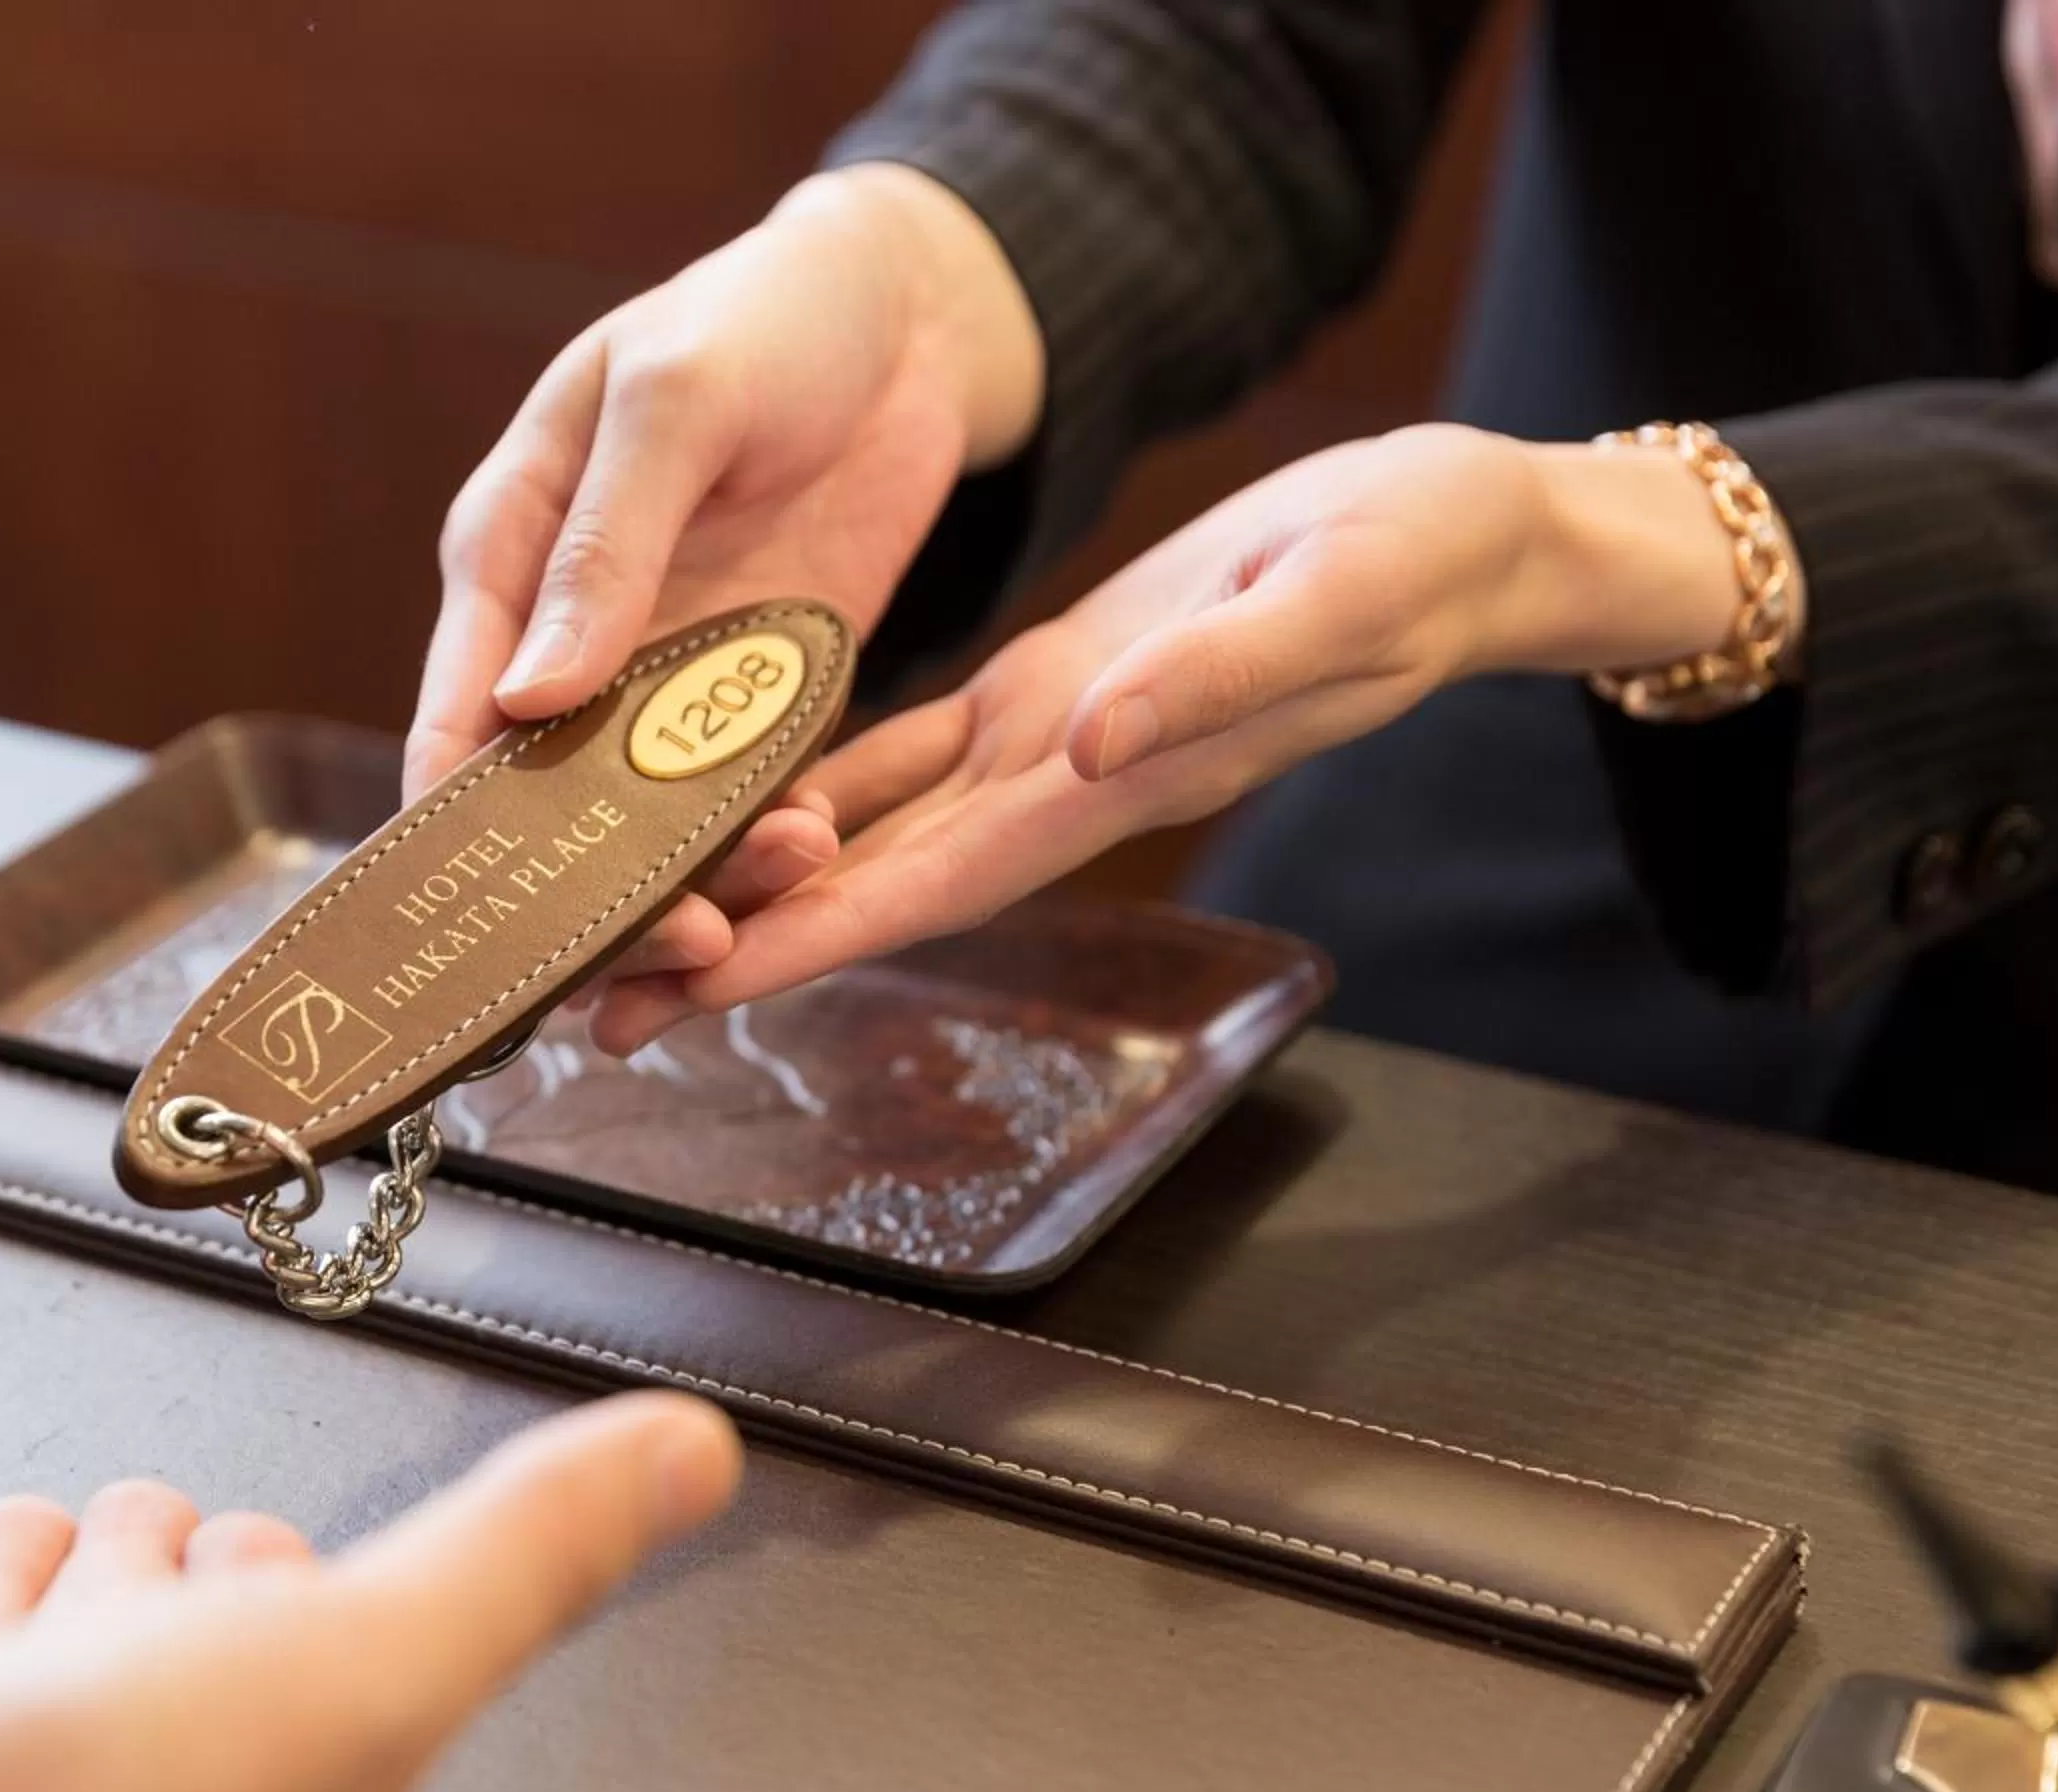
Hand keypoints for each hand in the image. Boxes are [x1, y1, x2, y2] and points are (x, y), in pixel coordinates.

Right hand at [410, 162, 1045, 989]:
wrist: (905, 312)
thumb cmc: (764, 319)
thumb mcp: (677, 401)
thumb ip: (607, 543)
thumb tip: (527, 698)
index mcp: (510, 555)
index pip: (453, 720)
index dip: (455, 834)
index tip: (485, 931)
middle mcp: (571, 637)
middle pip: (547, 806)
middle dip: (593, 892)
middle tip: (678, 939)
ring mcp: (666, 675)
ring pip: (647, 823)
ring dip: (695, 878)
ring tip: (765, 901)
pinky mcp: (758, 692)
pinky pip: (745, 794)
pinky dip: (768, 840)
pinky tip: (814, 854)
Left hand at [588, 423, 1762, 1048]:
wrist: (1466, 533)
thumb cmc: (1421, 561)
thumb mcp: (1333, 596)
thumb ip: (1217, 677)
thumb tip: (1099, 741)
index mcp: (1109, 779)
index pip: (925, 884)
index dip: (803, 943)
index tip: (684, 993)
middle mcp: (1056, 783)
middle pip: (865, 885)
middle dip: (735, 945)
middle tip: (592, 990)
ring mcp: (1046, 741)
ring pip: (870, 830)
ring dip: (756, 878)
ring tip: (627, 910)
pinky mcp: (1047, 684)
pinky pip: (906, 747)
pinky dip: (816, 775)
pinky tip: (731, 783)